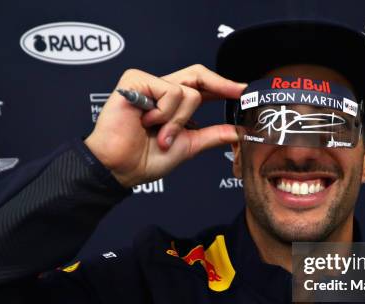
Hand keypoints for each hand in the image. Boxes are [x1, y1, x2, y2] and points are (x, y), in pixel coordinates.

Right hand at [84, 64, 245, 186]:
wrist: (121, 168)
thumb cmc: (145, 159)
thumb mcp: (188, 146)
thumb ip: (211, 135)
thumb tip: (237, 132)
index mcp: (171, 104)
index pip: (201, 87)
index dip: (223, 87)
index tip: (244, 91)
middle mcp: (160, 90)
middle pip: (198, 74)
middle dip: (220, 85)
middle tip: (237, 92)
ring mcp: (148, 83)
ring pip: (188, 92)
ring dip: (179, 121)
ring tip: (159, 134)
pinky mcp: (135, 80)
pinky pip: (170, 91)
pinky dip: (165, 113)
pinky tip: (147, 122)